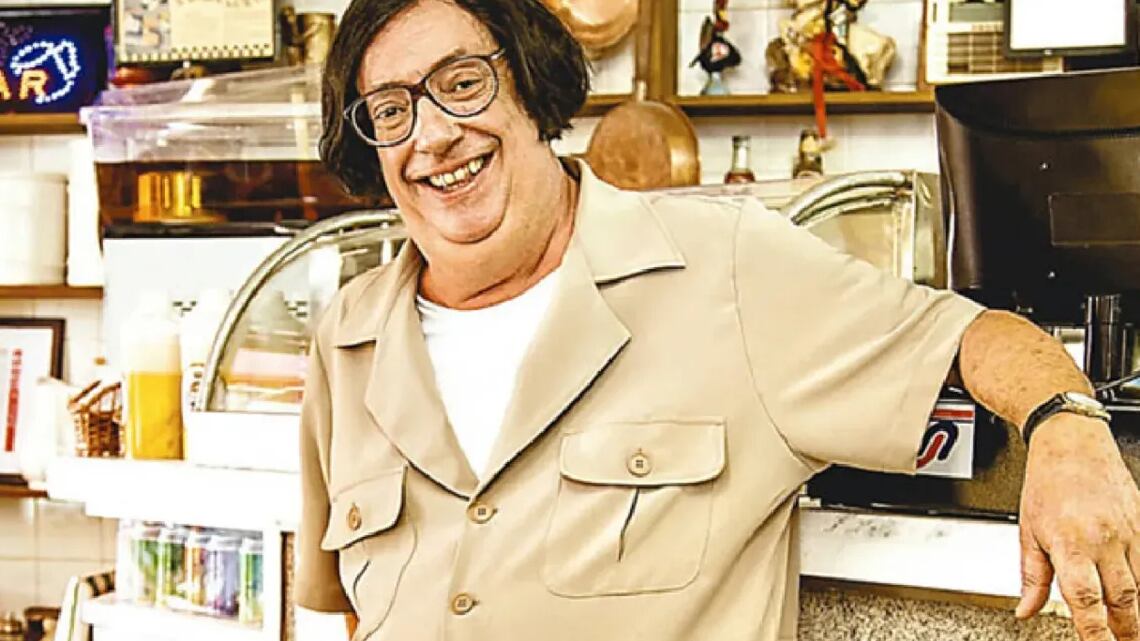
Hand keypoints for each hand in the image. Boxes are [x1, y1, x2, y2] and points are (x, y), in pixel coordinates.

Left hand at [1017, 413, 1139, 639]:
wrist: (1072, 441)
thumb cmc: (1046, 481)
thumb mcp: (1027, 529)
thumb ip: (1031, 576)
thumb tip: (1026, 610)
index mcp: (1070, 543)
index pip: (1085, 600)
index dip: (1094, 633)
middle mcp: (1104, 540)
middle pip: (1124, 600)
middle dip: (1127, 631)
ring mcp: (1129, 532)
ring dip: (1138, 613)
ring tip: (1131, 632)